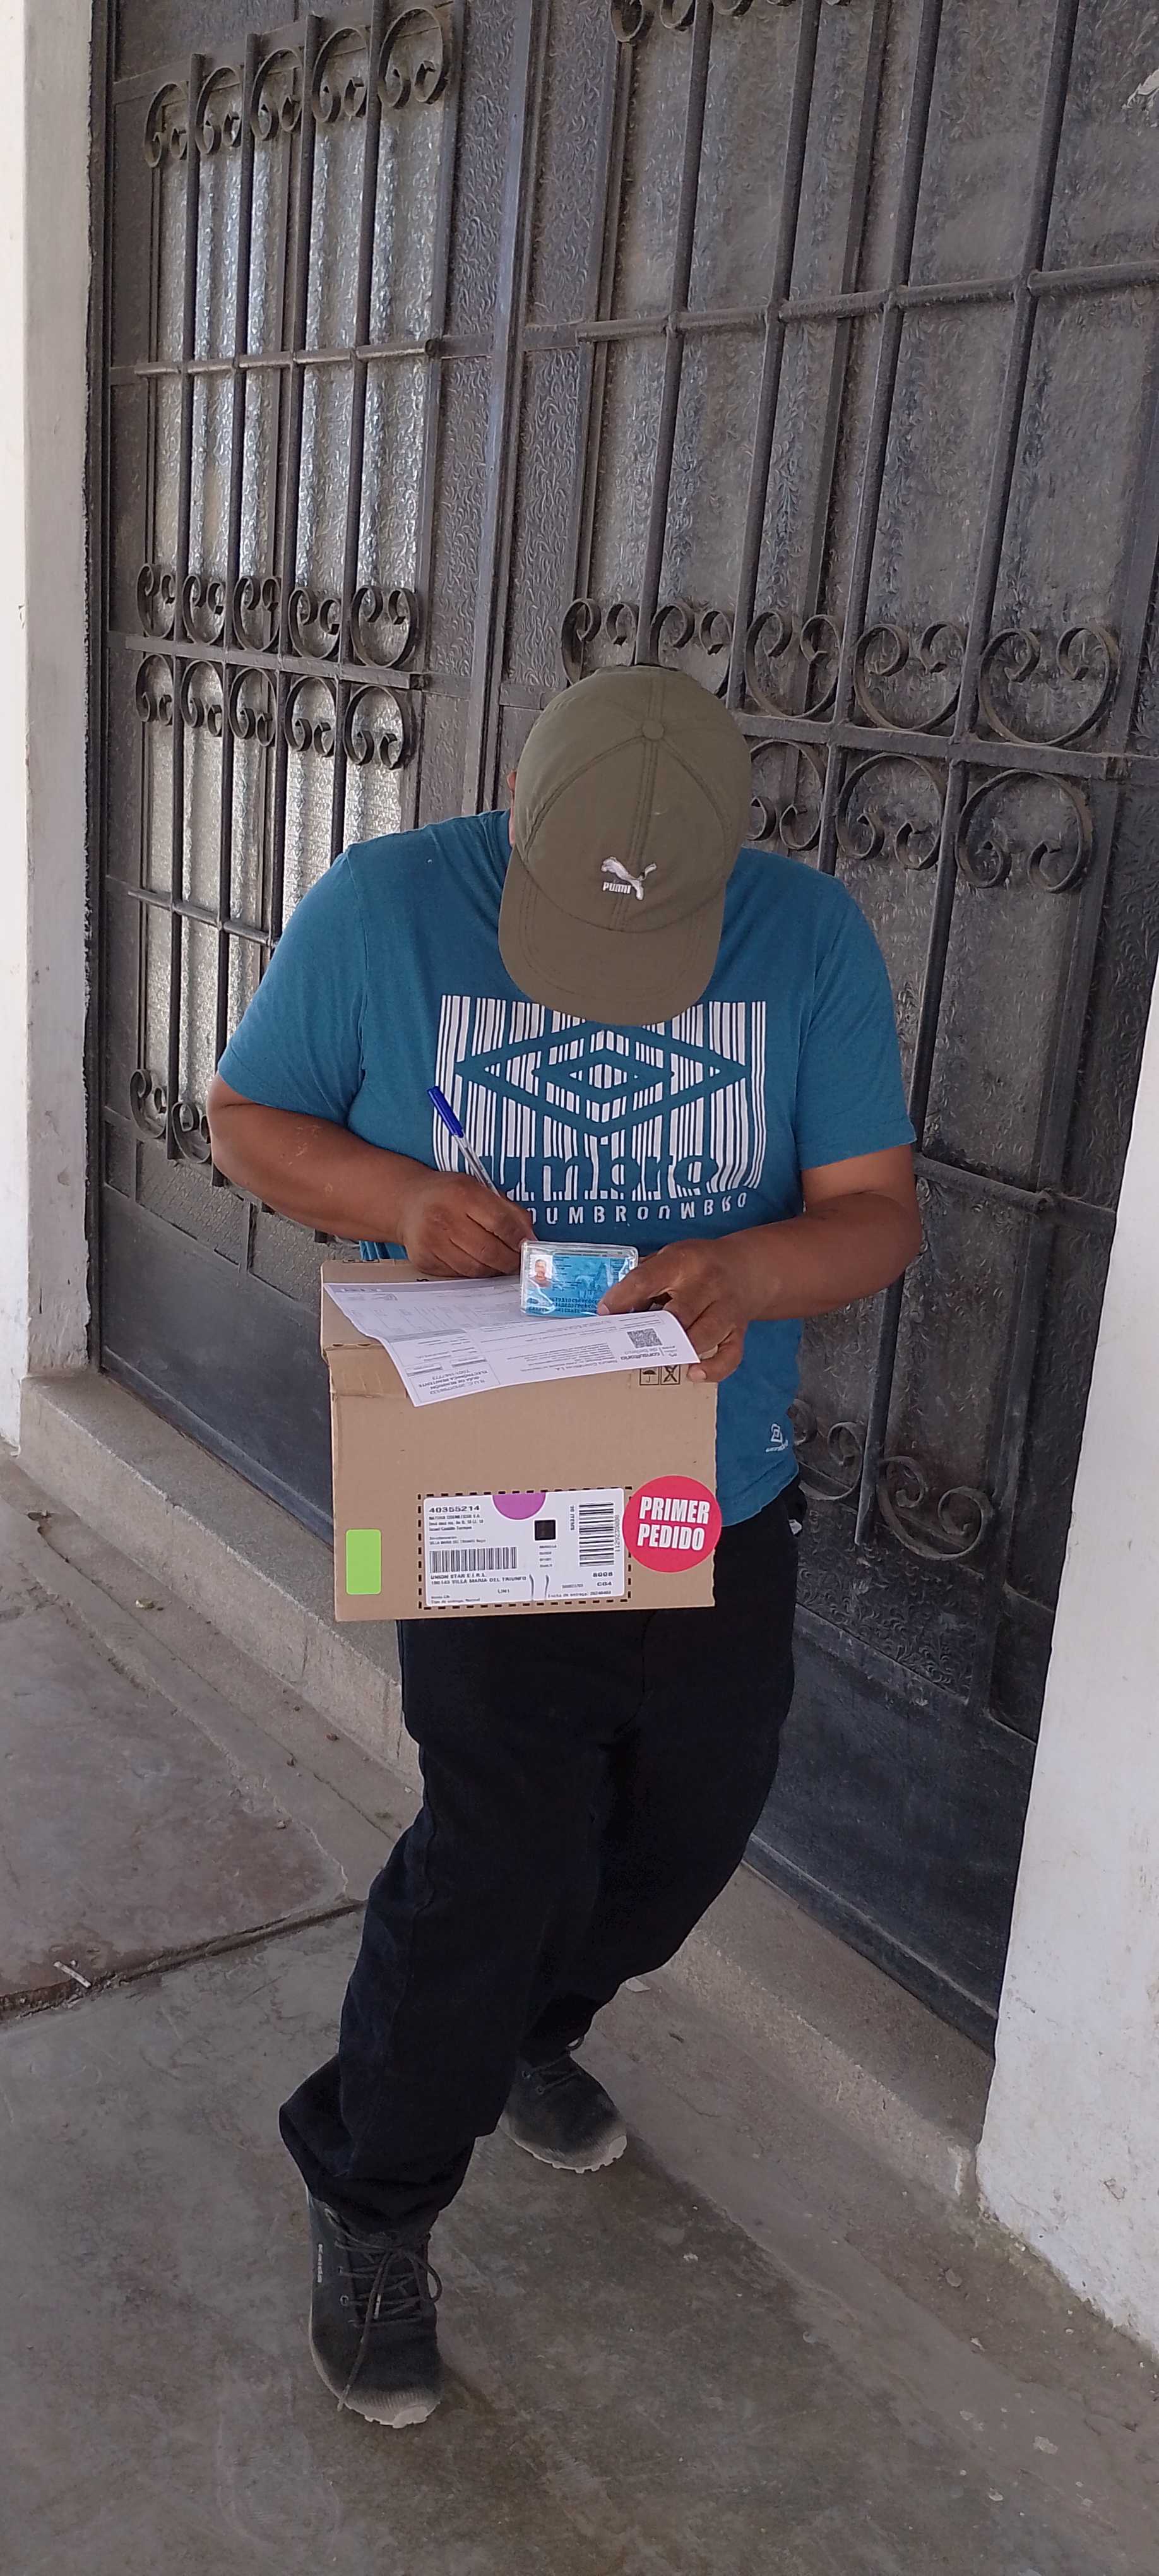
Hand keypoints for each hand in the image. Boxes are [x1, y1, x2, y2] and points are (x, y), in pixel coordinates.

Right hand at [394, 1168, 534, 1278]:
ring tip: (501, 1264)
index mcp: (462, 1194)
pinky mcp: (425, 1260)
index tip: (529, 1246)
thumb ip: (507, 1210)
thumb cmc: (448, 1195)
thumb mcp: (478, 1189)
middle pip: (489, 1251)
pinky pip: (459, 1274)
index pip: (501, 1223)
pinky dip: (474, 1272)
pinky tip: (479, 1263)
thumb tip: (529, 1237)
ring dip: (494, 1270)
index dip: (519, 1239)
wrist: (407, 1203)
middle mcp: (444, 1218)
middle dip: (510, 1261)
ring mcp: (431, 1242)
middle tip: (519, 1262)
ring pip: (475, 1268)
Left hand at [601, 1235, 761, 1382]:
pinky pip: (729, 1356)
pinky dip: (712, 1369)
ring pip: (703, 1336)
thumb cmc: (697, 1267)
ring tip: (659, 1359)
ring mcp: (726, 1309)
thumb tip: (613, 1312)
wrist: (746, 1268)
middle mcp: (708, 1284)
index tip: (605, 1314)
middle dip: (651, 1333)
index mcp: (683, 1262)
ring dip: (679, 1351)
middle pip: (678, 1314)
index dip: (621, 1299)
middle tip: (628, 1345)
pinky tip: (693, 1373)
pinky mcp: (738, 1331)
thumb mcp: (669, 1259)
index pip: (646, 1281)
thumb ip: (644, 1281)